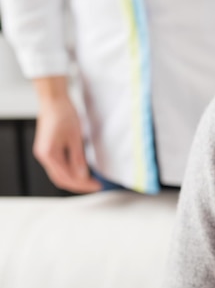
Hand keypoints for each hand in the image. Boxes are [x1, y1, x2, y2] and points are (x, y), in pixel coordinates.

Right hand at [33, 77, 100, 192]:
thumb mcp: (75, 138)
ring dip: (75, 180)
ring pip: (60, 174)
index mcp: (49, 155)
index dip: (83, 185)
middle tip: (96, 187)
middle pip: (61, 179)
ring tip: (91, 181)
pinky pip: (59, 166)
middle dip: (79, 185)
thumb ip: (78, 159)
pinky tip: (82, 172)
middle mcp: (43, 156)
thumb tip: (83, 177)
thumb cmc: (64, 115)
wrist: (54, 100)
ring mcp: (44, 153)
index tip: (97, 186)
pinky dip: (71, 172)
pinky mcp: (48, 149)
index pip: (66, 178)